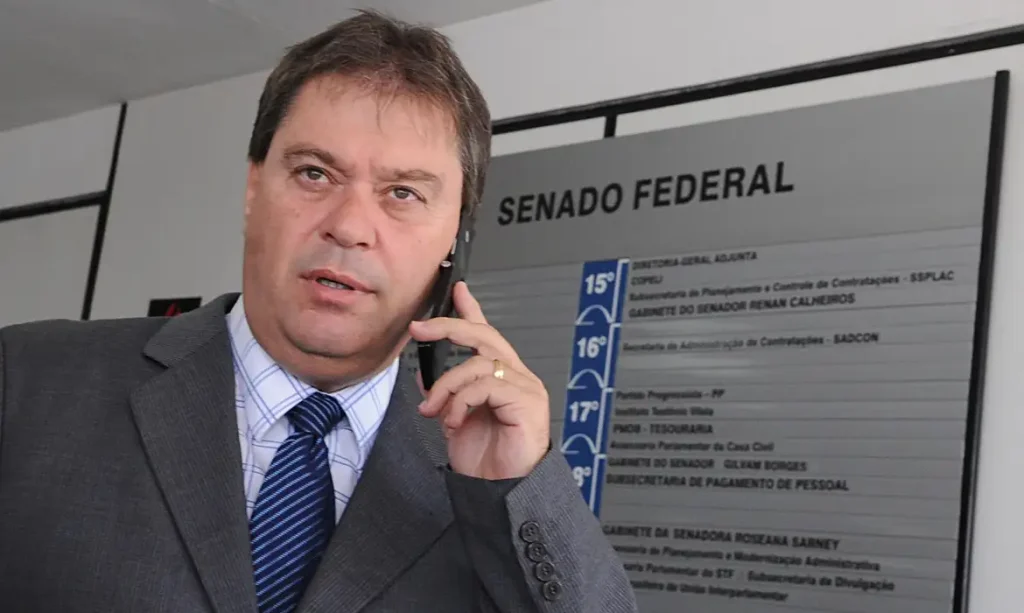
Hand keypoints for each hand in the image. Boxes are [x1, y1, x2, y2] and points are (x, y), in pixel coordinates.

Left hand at [409, 281, 550, 479]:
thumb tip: (424, 372)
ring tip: (434, 412)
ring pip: (478, 363)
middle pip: (485, 336)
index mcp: (501, 377)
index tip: (457, 289)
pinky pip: (486, 385)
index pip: (487, 334)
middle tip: (419, 330)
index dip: (472, 310)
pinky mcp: (527, 401)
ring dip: (447, 386)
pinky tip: (453, 422)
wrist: (499, 491)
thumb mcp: (454, 419)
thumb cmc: (485, 460)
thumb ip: (446, 392)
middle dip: (449, 326)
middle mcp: (517, 376)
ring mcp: (526, 387)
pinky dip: (461, 401)